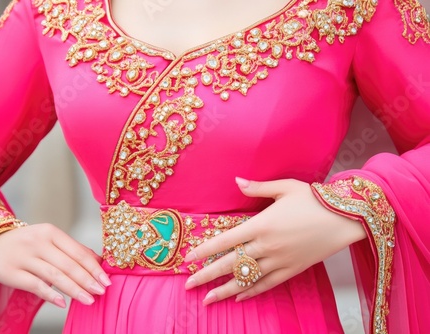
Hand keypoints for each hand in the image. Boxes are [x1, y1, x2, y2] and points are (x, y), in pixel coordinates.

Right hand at [0, 223, 110, 307]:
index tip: (107, 280)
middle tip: (101, 291)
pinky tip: (63, 302)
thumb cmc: (27, 243)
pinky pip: (35, 285)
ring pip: (54, 275)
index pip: (77, 251)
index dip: (94, 267)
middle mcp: (38, 242)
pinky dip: (50, 294)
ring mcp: (24, 257)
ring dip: (74, 289)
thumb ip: (71, 249)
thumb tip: (98, 262)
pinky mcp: (11, 272)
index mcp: (51, 232)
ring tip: (88, 300)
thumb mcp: (49, 239)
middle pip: (68, 264)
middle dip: (87, 279)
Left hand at [184, 178, 366, 304]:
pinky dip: (252, 292)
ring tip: (207, 300)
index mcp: (261, 224)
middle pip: (231, 264)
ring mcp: (280, 260)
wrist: (345, 218)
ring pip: (246, 279)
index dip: (205, 250)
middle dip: (207, 275)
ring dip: (225, 290)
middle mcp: (267, 246)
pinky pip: (268, 284)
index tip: (188, 259)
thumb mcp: (284, 187)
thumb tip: (236, 181)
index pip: (225, 241)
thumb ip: (257, 187)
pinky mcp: (292, 270)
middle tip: (188, 284)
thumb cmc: (314, 199)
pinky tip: (239, 298)